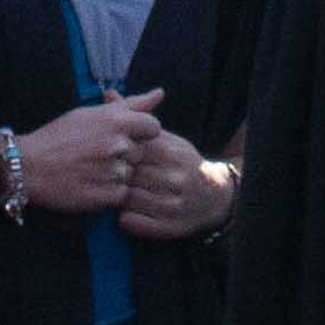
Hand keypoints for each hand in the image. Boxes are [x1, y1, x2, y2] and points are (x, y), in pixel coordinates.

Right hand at [14, 92, 160, 218]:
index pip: (153, 127)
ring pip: (131, 174)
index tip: (122, 137)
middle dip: (126, 154)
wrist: (29, 167)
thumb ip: (131, 104)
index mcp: (116, 120)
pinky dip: (109, 192)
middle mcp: (119, 144)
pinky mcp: (108, 195)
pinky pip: (122, 194)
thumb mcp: (91, 113)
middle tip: (97, 155)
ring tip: (91, 170)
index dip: (140, 133)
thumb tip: (160, 93)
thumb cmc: (58, 137)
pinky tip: (89, 184)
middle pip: (142, 152)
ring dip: (116, 174)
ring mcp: (114, 171)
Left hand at [114, 128, 233, 242]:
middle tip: (111, 176)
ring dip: (117, 196)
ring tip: (120, 192)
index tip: (115, 157)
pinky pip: (130, 221)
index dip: (118, 153)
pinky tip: (129, 209)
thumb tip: (109, 97)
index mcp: (172, 153)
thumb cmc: (182, 164)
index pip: (131, 149)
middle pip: (126, 175)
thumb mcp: (168, 140)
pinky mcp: (167, 227)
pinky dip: (124, 216)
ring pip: (125, 198)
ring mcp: (171, 204)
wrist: (214, 198)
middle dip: (116, 175)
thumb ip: (139, 124)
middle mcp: (174, 179)